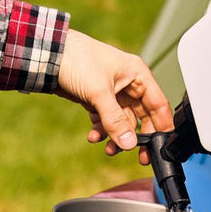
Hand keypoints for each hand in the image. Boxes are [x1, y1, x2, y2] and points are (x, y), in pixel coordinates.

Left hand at [56, 29, 174, 162]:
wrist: (47, 55)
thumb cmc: (77, 59)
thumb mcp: (100, 92)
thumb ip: (115, 120)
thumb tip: (128, 143)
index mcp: (138, 75)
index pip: (158, 104)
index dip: (162, 126)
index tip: (162, 146)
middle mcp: (129, 84)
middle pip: (142, 117)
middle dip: (138, 137)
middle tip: (139, 156)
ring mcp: (114, 93)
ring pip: (123, 121)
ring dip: (117, 136)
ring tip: (110, 149)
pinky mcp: (98, 99)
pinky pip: (106, 121)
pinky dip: (101, 131)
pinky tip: (93, 137)